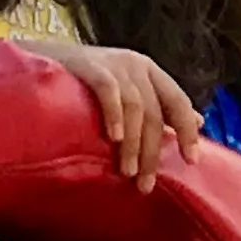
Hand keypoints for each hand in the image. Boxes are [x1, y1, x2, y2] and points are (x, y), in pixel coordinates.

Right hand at [46, 43, 201, 190]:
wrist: (41, 56)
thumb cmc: (86, 82)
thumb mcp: (128, 90)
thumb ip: (159, 105)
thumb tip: (199, 121)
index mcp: (150, 72)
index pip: (178, 101)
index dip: (187, 131)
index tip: (192, 160)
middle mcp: (136, 65)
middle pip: (155, 113)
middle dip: (152, 152)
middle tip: (146, 184)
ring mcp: (113, 63)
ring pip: (135, 108)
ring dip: (133, 144)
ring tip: (127, 172)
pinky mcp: (89, 65)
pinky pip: (108, 91)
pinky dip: (114, 115)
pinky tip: (113, 139)